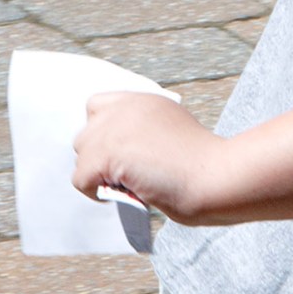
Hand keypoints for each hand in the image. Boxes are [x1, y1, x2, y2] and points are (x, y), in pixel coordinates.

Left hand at [71, 90, 224, 224]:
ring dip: (99, 175)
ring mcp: (113, 129)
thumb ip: (142, 128)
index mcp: (142, 100)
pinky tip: (124, 192)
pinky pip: (81, 179)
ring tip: (128, 184)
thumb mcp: (172, 127)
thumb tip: (117, 151)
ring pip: (82, 157)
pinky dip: (96, 193)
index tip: (121, 153)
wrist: (211, 175)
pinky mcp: (105, 154)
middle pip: (86, 134)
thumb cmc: (200, 162)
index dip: (104, 131)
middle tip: (126, 173)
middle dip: (100, 156)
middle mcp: (124, 108)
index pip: (97, 106)